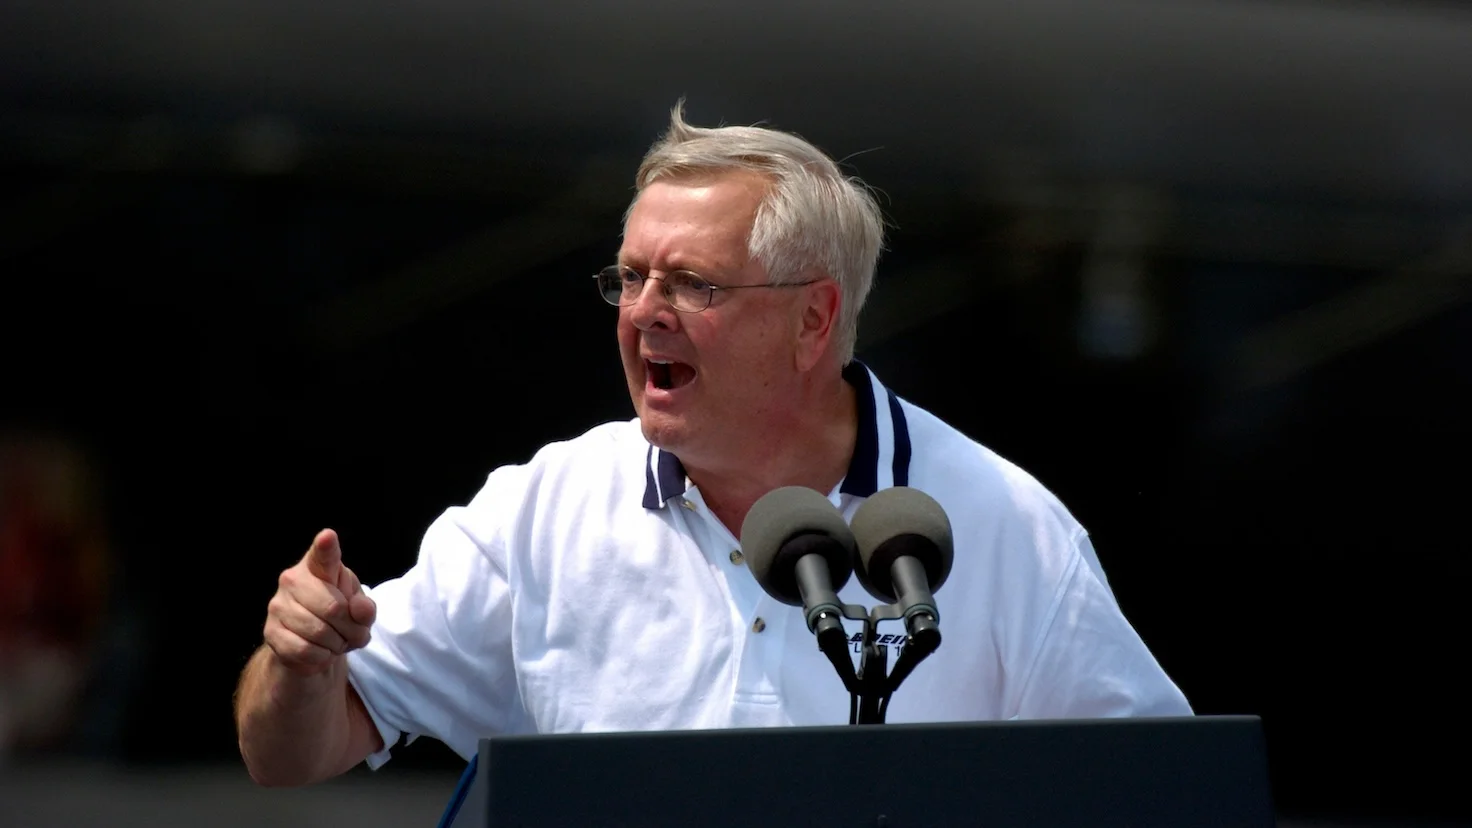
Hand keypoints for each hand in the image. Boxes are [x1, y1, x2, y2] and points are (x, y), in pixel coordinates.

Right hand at [263, 529, 377, 675]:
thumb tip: (359, 610)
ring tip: (337, 641)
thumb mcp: (359, 610)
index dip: (326, 546)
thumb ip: (365, 608)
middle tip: (354, 633)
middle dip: (351, 629)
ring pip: (319, 633)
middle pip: (332, 609)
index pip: (323, 554)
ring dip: (337, 644)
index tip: (328, 536)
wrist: (313, 643)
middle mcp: (292, 579)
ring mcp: (277, 605)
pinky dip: (321, 657)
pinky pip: (304, 651)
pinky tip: (320, 651)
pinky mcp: (270, 632)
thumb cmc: (339, 615)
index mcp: (318, 565)